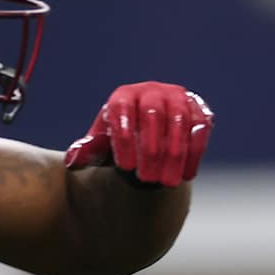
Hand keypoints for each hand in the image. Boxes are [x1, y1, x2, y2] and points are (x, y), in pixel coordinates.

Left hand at [63, 82, 212, 186]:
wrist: (149, 133)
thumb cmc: (120, 140)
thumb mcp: (102, 145)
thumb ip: (89, 151)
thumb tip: (74, 159)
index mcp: (123, 96)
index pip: (122, 111)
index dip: (125, 139)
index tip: (126, 167)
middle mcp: (151, 91)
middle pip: (153, 115)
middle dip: (151, 150)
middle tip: (147, 179)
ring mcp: (177, 97)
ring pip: (180, 121)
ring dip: (175, 154)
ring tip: (168, 183)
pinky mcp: (198, 109)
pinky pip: (200, 127)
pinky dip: (195, 151)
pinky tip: (187, 175)